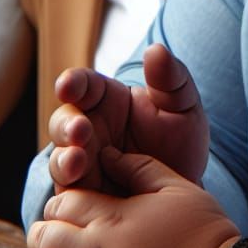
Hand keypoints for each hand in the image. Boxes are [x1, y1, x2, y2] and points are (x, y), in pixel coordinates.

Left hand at [25, 147, 238, 247]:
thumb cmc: (206, 233)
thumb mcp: (177, 186)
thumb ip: (138, 166)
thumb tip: (108, 153)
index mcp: (111, 219)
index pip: (60, 204)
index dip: (62, 204)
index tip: (73, 211)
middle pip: (43, 238)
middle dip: (46, 233)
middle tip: (58, 237)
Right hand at [47, 43, 207, 193]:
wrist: (188, 188)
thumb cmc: (181, 141)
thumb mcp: (183, 107)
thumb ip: (170, 79)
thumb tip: (156, 49)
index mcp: (106, 100)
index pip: (82, 85)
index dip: (72, 83)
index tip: (68, 85)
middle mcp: (88, 130)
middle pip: (63, 122)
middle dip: (66, 125)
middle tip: (80, 130)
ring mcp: (83, 164)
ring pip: (59, 159)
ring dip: (64, 159)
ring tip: (78, 161)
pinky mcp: (83, 197)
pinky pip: (68, 195)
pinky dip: (70, 195)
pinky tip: (81, 198)